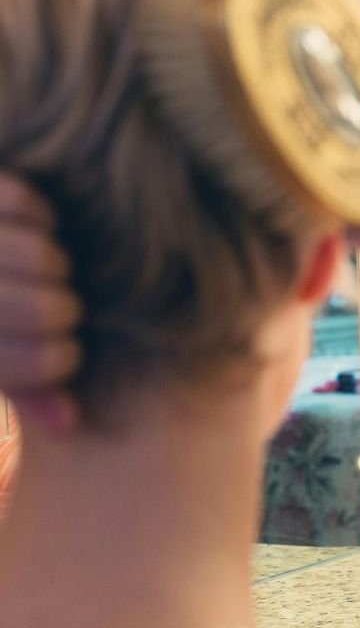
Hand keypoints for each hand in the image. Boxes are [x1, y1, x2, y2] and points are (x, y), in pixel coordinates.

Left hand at [0, 175, 81, 433]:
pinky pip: (24, 203)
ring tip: (48, 270)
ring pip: (41, 257)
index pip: (27, 364)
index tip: (65, 355)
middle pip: (42, 310)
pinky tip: (35, 229)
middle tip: (60, 310)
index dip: (58, 363)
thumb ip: (23, 389)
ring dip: (54, 265)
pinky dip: (40, 216)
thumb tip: (70, 424)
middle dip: (60, 313)